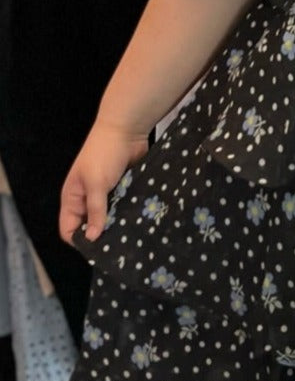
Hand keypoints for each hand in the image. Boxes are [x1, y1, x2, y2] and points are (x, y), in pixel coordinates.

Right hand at [59, 120, 149, 245]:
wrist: (126, 130)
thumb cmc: (104, 154)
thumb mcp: (96, 183)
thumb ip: (95, 210)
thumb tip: (92, 238)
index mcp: (73, 198)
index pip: (68, 228)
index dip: (79, 240)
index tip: (98, 250)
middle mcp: (87, 199)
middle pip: (89, 226)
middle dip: (101, 236)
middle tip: (119, 247)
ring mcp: (105, 195)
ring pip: (108, 219)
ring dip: (117, 226)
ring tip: (131, 238)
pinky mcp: (122, 190)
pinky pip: (123, 208)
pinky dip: (128, 214)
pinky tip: (139, 223)